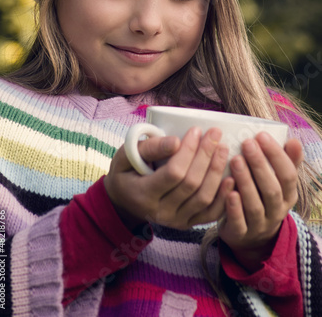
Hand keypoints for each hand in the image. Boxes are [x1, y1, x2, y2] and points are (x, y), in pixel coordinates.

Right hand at [104, 127, 233, 229]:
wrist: (123, 202)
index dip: (188, 151)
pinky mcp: (187, 224)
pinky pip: (211, 214)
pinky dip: (224, 197)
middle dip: (206, 156)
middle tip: (215, 133)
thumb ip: (149, 148)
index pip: (173, 173)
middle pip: (192, 184)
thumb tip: (176, 142)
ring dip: (217, 172)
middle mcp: (161, 212)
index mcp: (143, 194)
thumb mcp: (126, 155)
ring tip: (223, 149)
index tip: (196, 130)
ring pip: (204, 198)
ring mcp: (176, 221)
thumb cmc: (126, 173)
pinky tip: (231, 178)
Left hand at [218, 132, 302, 271]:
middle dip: (259, 164)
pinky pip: (239, 222)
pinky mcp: (241, 234)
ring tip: (235, 160)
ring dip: (245, 182)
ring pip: (254, 205)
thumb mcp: (276, 182)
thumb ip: (285, 162)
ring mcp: (259, 225)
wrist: (250, 236)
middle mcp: (277, 211)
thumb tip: (293, 140)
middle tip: (246, 143)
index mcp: (288, 195)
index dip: (276, 155)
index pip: (288, 175)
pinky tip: (229, 191)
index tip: (261, 135)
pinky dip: (234, 208)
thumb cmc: (261, 197)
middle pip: (271, 189)